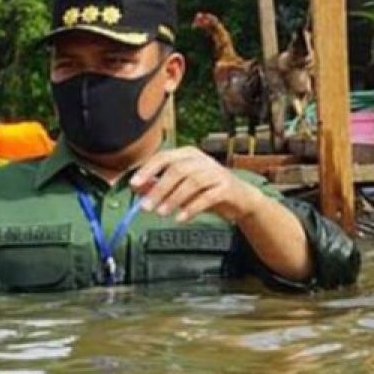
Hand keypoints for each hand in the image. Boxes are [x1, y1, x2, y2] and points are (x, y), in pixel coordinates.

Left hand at [129, 147, 264, 223]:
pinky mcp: (226, 188)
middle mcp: (202, 160)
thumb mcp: (181, 187)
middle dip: (159, 188)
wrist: (240, 198)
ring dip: (174, 198)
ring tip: (161, 213)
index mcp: (188, 155)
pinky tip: (180, 218)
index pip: (164, 157)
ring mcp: (216, 173)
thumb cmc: (206, 190)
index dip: (148, 170)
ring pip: (192, 182)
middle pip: (177, 169)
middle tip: (146, 206)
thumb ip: (159, 185)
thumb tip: (137, 187)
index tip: (133, 184)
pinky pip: (207, 197)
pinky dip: (192, 208)